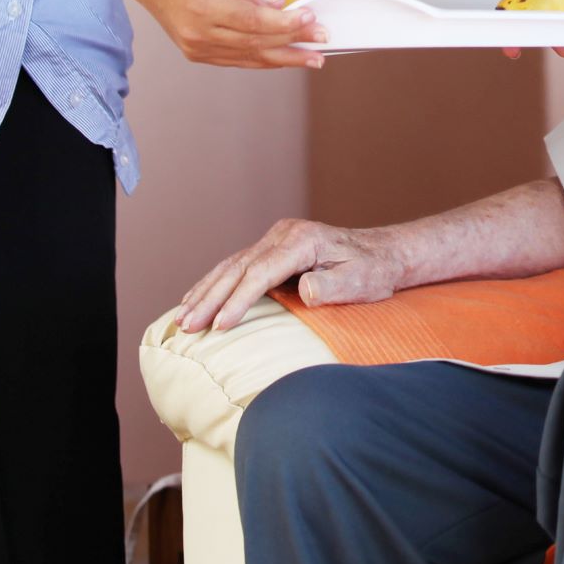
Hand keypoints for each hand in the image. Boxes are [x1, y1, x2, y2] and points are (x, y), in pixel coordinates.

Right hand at [125, 0, 327, 68]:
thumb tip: (277, 3)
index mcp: (203, 6)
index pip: (255, 21)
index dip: (288, 23)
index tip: (312, 18)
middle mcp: (198, 33)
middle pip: (257, 43)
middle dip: (295, 42)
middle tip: (325, 39)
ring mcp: (196, 46)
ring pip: (249, 57)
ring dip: (284, 58)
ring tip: (313, 58)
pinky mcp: (196, 50)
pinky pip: (236, 60)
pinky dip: (262, 59)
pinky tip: (283, 58)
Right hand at [174, 217, 404, 331]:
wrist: (382, 253)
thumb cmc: (373, 271)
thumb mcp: (360, 281)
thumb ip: (332, 287)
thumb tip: (303, 289)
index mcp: (302, 240)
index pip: (261, 273)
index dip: (238, 300)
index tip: (220, 327)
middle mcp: (283, 234)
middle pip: (238, 268)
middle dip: (210, 299)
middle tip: (187, 328)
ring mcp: (275, 238)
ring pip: (230, 266)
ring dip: (205, 293)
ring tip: (182, 319)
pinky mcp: (271, 247)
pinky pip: (236, 266)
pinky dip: (214, 284)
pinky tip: (196, 299)